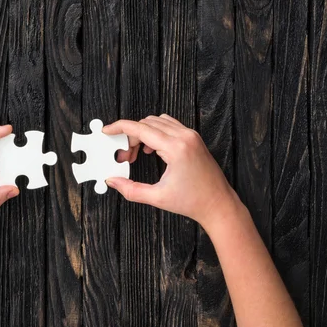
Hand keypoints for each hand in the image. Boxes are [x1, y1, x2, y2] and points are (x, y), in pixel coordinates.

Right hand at [104, 114, 240, 230]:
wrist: (219, 205)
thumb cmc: (193, 202)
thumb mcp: (157, 197)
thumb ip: (131, 189)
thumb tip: (113, 181)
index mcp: (176, 148)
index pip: (140, 128)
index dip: (119, 128)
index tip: (107, 130)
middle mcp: (184, 136)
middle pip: (146, 123)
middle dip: (129, 136)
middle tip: (124, 155)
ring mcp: (191, 135)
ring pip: (157, 122)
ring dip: (142, 133)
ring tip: (136, 153)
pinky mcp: (193, 138)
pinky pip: (168, 125)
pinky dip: (154, 132)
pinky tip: (150, 149)